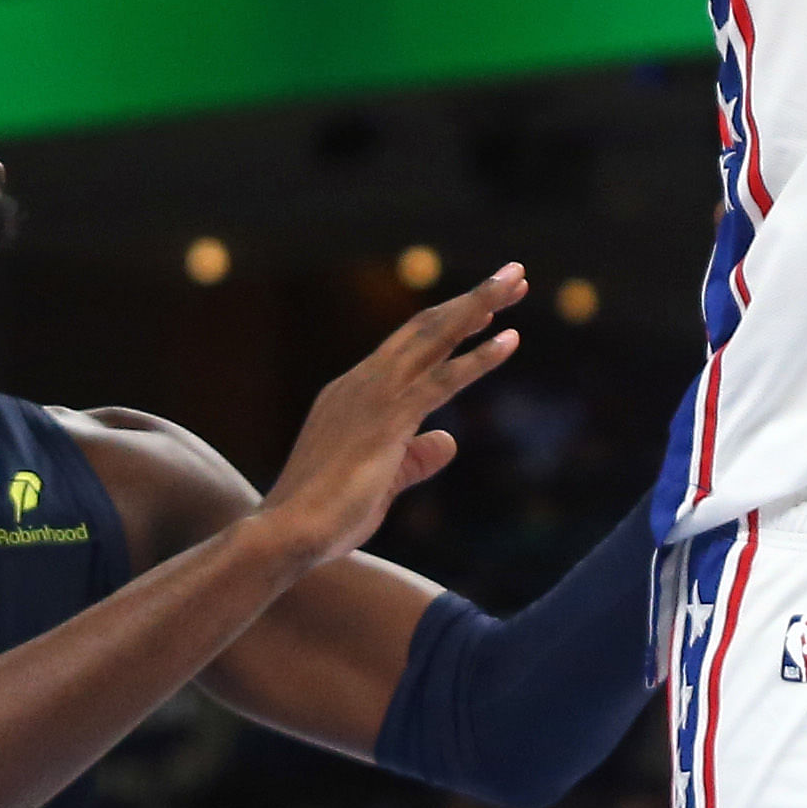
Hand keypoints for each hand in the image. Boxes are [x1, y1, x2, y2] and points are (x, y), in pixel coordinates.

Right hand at [251, 265, 527, 563]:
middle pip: (426, 327)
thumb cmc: (326, 516)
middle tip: (514, 275)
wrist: (288, 532)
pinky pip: (443, 379)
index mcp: (353, 392)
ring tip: (518, 281)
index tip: (487, 308)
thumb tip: (447, 441)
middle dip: (472, 300)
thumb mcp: (382, 482)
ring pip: (436, 337)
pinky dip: (479, 358)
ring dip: (479, 306)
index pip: (409, 346)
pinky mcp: (390, 417)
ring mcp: (375, 395)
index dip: (450, 323)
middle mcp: (362, 382)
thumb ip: (416, 458)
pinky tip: (510, 339)